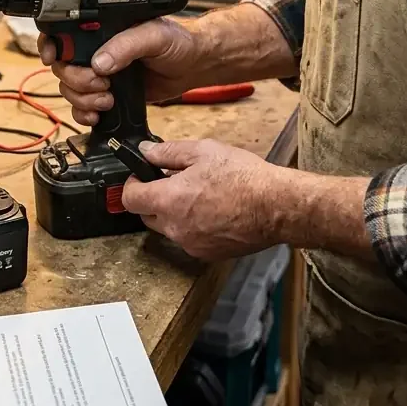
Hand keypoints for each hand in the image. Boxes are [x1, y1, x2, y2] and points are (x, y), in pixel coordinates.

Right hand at [39, 18, 199, 126]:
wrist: (194, 66)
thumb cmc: (177, 41)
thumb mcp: (153, 35)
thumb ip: (126, 45)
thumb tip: (99, 63)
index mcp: (102, 28)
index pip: (63, 33)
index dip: (50, 46)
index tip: (53, 58)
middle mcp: (96, 49)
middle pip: (63, 67)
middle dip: (76, 80)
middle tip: (100, 83)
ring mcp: (100, 73)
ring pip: (69, 89)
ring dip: (82, 99)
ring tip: (107, 99)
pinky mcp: (107, 94)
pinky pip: (82, 107)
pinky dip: (83, 114)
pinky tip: (97, 115)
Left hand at [121, 138, 282, 260]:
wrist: (276, 206)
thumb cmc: (243, 177)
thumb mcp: (203, 151)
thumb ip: (167, 152)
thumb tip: (146, 152)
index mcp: (169, 200)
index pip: (130, 199)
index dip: (132, 184)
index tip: (140, 176)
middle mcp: (175, 228)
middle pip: (147, 215)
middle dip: (153, 198)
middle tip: (173, 181)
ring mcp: (191, 244)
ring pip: (169, 228)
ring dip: (174, 213)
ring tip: (199, 194)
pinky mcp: (207, 254)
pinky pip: (189, 239)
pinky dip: (193, 226)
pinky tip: (213, 210)